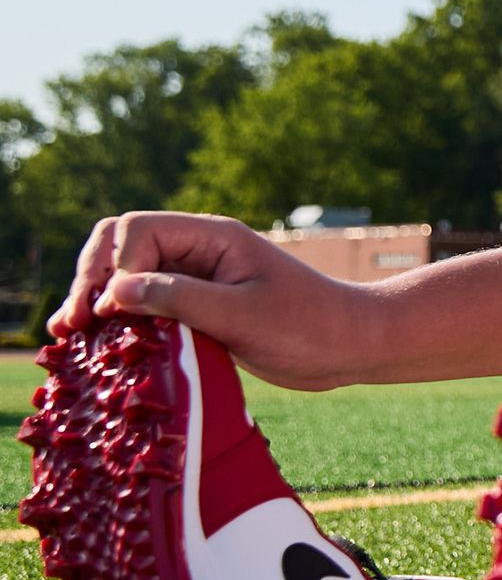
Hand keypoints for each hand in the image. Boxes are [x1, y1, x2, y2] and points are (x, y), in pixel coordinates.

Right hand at [53, 212, 371, 388]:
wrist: (352, 346)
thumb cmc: (311, 326)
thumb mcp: (244, 315)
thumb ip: (180, 299)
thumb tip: (114, 292)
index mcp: (215, 237)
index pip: (138, 231)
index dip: (114, 267)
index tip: (110, 312)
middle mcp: (200, 252)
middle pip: (122, 247)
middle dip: (91, 279)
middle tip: (71, 327)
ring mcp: (197, 280)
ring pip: (128, 277)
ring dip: (98, 301)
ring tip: (71, 338)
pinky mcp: (199, 310)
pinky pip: (147, 307)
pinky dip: (121, 322)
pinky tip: (100, 348)